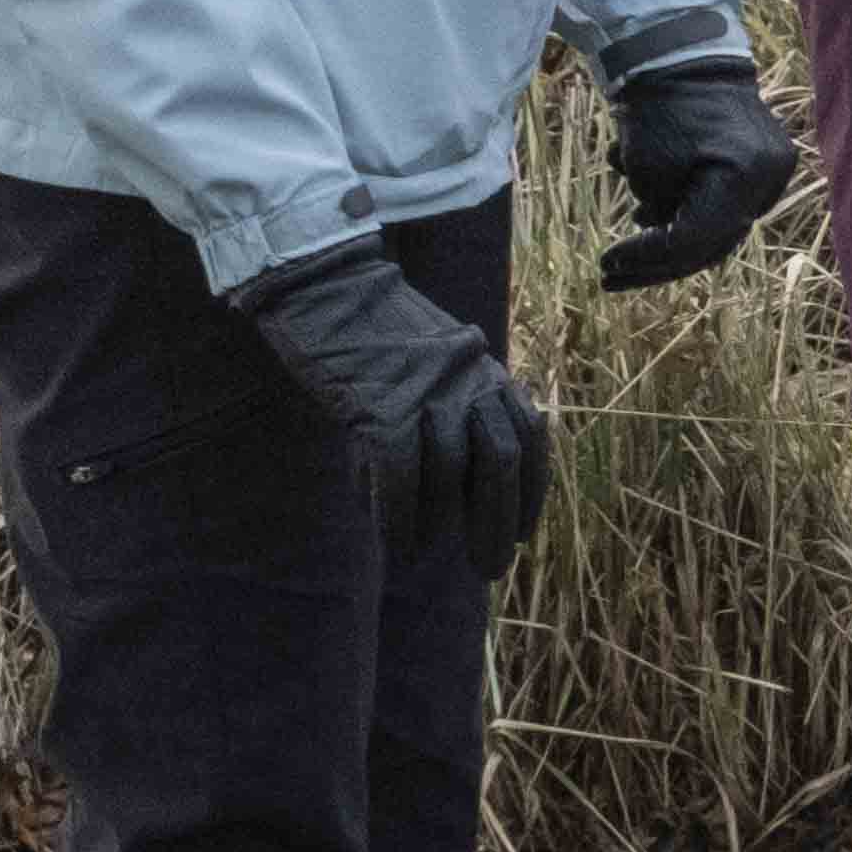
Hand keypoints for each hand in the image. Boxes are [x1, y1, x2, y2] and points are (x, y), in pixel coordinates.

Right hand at [234, 239, 551, 571]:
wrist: (321, 284)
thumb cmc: (370, 331)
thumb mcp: (433, 361)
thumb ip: (454, 407)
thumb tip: (458, 487)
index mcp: (484, 368)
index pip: (528, 436)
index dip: (530, 491)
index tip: (524, 533)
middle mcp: (467, 378)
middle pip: (502, 461)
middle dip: (498, 522)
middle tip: (488, 567)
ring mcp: (426, 389)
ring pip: (453, 472)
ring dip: (443, 524)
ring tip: (428, 555)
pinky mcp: (381, 402)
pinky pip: (401, 475)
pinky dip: (401, 518)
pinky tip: (397, 545)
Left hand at [598, 56, 795, 293]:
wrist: (687, 52)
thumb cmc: (661, 103)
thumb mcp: (646, 166)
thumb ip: (658, 215)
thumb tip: (659, 234)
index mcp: (743, 177)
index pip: (694, 240)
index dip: (647, 259)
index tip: (605, 264)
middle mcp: (768, 181)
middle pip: (712, 243)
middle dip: (656, 262)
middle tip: (611, 275)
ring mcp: (772, 173)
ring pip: (719, 226)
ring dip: (671, 236)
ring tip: (630, 230)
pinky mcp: (764, 164)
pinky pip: (725, 202)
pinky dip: (687, 210)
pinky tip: (648, 207)